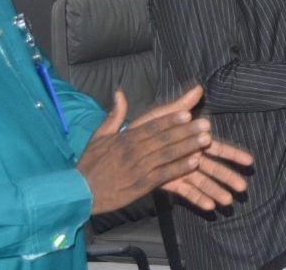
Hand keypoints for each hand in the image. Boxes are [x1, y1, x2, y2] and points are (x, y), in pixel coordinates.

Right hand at [78, 87, 212, 213]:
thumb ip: (114, 115)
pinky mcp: (141, 185)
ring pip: (167, 155)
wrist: (79, 192)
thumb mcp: (99, 136)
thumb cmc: (90, 163)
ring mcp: (138, 169)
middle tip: (206, 124)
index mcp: (125, 139)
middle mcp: (133, 152)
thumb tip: (119, 92)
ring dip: (187, 147)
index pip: (151, 126)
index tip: (187, 113)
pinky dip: (178, 169)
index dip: (170, 120)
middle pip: (164, 139)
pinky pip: (163, 175)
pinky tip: (194, 163)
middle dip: (186, 131)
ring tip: (206, 140)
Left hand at [128, 87, 253, 209]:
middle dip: (228, 176)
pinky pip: (185, 192)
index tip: (249, 161)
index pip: (217, 148)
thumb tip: (198, 87)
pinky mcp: (170, 183)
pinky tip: (209, 207)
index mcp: (191, 141)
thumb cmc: (144, 130)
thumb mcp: (161, 116)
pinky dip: (197, 198)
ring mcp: (181, 171)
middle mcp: (190, 157)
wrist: (122, 150)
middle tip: (243, 187)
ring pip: (201, 182)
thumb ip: (180, 105)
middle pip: (213, 167)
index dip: (233, 154)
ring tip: (228, 201)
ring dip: (215, 191)